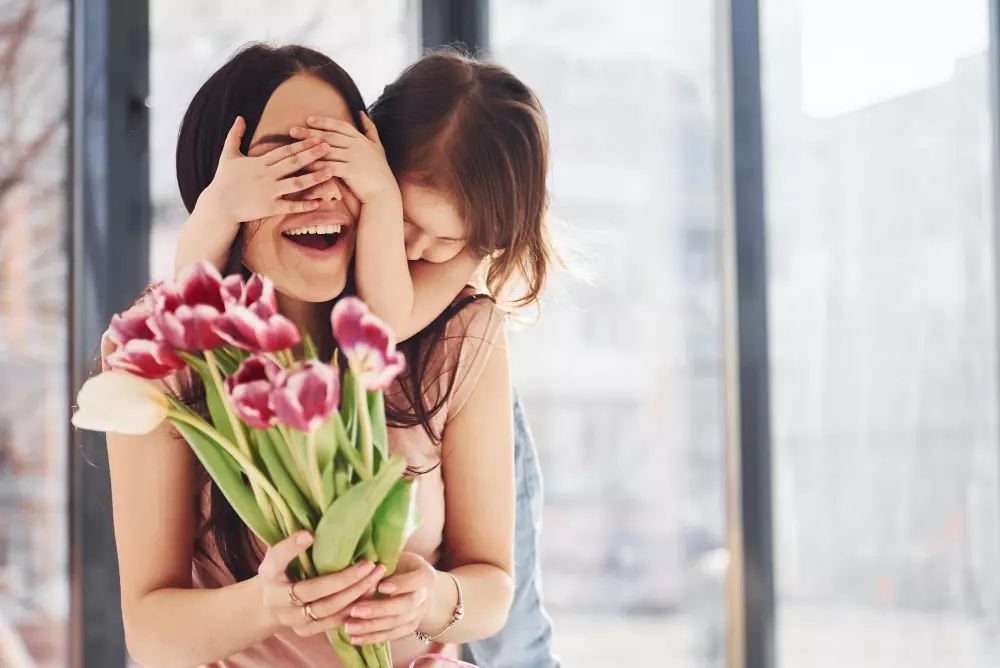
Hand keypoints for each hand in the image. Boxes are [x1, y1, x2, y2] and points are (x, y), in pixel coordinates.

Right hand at [197, 116, 339, 225]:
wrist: (218, 205)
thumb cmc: (224, 180)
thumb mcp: (227, 155)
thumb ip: (235, 135)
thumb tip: (239, 117)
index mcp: (259, 162)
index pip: (285, 151)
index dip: (302, 144)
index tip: (317, 138)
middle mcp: (266, 175)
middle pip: (293, 163)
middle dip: (312, 154)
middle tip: (329, 147)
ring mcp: (269, 192)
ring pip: (296, 183)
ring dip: (314, 178)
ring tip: (330, 172)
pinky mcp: (268, 208)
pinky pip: (289, 206)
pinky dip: (303, 205)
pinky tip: (318, 202)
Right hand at [257, 532, 386, 637]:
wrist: (271, 605)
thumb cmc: (281, 571)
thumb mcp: (280, 555)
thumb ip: (292, 545)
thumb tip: (310, 534)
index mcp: (269, 575)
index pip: (278, 560)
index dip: (292, 548)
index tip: (309, 535)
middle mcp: (278, 601)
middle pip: (313, 590)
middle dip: (344, 578)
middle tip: (369, 564)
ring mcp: (292, 619)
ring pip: (328, 609)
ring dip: (355, 593)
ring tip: (375, 577)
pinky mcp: (306, 631)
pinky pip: (333, 622)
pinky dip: (353, 608)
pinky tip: (369, 593)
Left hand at [289, 113, 399, 204]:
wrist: (385, 192)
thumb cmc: (380, 171)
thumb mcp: (378, 146)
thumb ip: (370, 129)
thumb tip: (362, 112)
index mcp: (360, 139)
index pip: (339, 126)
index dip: (323, 122)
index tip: (308, 120)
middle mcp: (356, 146)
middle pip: (329, 136)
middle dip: (309, 133)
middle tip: (293, 131)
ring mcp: (353, 158)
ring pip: (327, 150)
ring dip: (309, 148)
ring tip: (294, 147)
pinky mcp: (350, 172)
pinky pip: (329, 166)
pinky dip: (316, 165)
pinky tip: (304, 165)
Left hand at [343, 552, 436, 645]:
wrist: (417, 585)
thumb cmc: (401, 565)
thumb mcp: (397, 557)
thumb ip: (383, 565)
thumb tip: (362, 574)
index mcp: (425, 575)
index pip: (416, 581)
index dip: (400, 585)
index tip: (381, 587)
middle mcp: (425, 597)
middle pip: (405, 606)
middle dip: (379, 609)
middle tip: (355, 610)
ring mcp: (418, 615)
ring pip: (396, 624)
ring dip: (372, 627)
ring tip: (349, 627)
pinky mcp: (408, 629)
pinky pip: (391, 636)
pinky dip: (372, 638)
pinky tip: (355, 638)